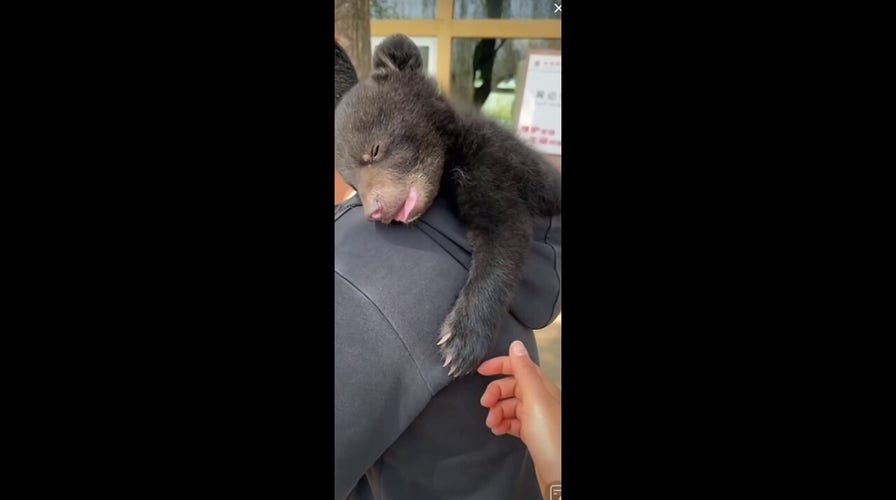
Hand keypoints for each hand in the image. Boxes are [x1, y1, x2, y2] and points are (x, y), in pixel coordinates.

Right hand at [478, 340, 560, 496]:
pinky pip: (513, 422)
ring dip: (497, 411)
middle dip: (495, 393)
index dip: (500, 365)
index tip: (480, 371)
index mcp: (542, 386)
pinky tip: (497, 430)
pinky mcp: (532, 433)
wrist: (558, 472)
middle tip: (485, 405)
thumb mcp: (535, 399)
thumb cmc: (549, 435)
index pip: (520, 366)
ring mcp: (536, 417)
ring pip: (510, 405)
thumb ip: (524, 371)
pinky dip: (503, 423)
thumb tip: (515, 344)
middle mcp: (540, 399)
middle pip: (512, 387)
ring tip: (491, 423)